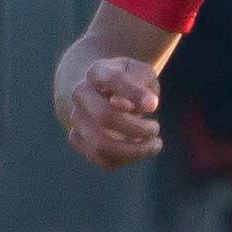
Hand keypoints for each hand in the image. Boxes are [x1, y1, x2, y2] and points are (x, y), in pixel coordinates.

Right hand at [58, 48, 163, 170]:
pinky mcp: (78, 140)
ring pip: (101, 145)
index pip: (113, 80)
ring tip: (155, 144)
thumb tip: (148, 105)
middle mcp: (81, 94)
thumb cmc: (131, 82)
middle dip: (137, 128)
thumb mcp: (142, 74)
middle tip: (155, 128)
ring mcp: (76, 118)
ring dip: (134, 150)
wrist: (104, 91)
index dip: (134, 94)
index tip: (154, 105)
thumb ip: (143, 87)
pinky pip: (103, 160)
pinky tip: (140, 149)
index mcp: (97, 72)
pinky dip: (128, 159)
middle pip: (104, 116)